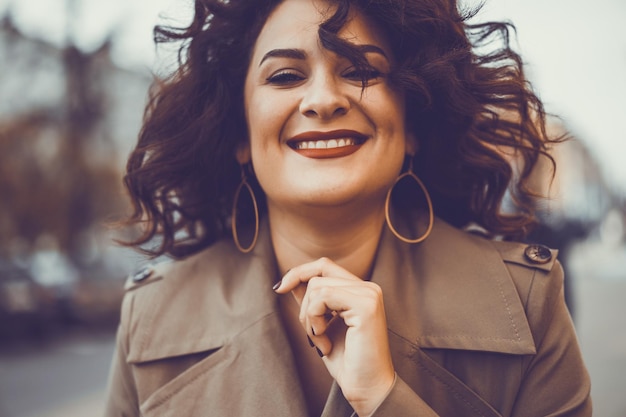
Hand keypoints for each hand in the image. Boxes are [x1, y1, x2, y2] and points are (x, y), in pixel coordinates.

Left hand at [274, 257, 394, 415]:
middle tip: (310, 333)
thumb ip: (311, 300)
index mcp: (360, 290)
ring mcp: (369, 294)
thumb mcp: (321, 324)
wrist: (365, 388)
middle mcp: (368, 288)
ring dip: (308, 317)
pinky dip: (314, 320)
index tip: (279, 288)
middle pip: (318, 274)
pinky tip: (324, 342)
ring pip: (316, 286)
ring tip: (320, 341)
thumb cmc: (346, 361)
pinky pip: (322, 298)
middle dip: (303, 304)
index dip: (299, 272)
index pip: (324, 266)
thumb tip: (290, 279)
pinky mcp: (365, 305)